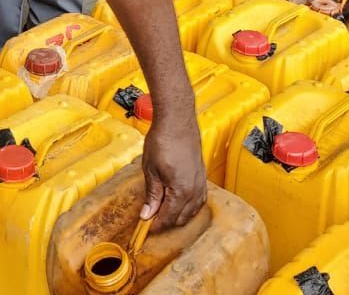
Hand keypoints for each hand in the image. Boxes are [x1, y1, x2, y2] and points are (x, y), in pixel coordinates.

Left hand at [139, 115, 206, 230]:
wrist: (177, 121)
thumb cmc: (163, 140)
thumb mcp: (151, 170)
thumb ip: (152, 195)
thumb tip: (147, 214)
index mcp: (181, 191)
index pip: (168, 217)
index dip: (156, 224)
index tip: (146, 227)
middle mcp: (195, 190)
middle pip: (181, 217)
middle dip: (167, 221)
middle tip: (152, 218)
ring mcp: (201, 183)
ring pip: (192, 210)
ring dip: (179, 215)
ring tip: (164, 212)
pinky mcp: (202, 176)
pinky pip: (199, 199)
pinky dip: (189, 206)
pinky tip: (181, 203)